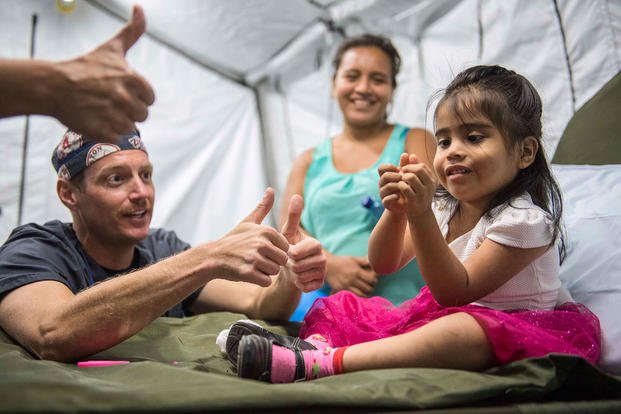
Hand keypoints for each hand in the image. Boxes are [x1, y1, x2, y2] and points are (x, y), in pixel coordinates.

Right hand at [52, 5, 154, 141]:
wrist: (53, 85)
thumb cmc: (84, 67)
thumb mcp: (111, 48)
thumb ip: (132, 32)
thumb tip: (140, 9)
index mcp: (133, 79)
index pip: (150, 98)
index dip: (136, 96)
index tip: (119, 91)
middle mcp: (125, 98)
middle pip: (141, 114)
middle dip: (127, 110)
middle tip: (108, 101)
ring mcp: (114, 115)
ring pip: (129, 127)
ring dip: (117, 121)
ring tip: (100, 110)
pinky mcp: (102, 131)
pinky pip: (115, 137)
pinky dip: (106, 132)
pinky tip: (95, 119)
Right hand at [211, 188, 289, 286]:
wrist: (213, 257)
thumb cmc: (233, 240)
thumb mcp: (248, 222)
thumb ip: (263, 207)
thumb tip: (271, 189)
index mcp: (266, 231)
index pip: (286, 248)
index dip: (275, 252)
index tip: (261, 250)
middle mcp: (262, 243)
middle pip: (282, 261)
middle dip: (272, 263)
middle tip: (256, 260)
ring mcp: (254, 258)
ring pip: (275, 272)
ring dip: (265, 272)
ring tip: (252, 266)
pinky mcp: (248, 273)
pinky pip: (266, 281)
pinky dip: (259, 280)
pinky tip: (249, 274)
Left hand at [281, 194, 325, 291]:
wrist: (291, 268)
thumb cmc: (289, 247)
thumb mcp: (288, 232)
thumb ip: (293, 216)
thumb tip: (296, 196)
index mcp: (316, 244)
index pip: (298, 252)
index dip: (289, 253)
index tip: (288, 251)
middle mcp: (323, 258)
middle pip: (298, 266)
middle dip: (290, 265)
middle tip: (289, 261)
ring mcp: (323, 272)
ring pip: (301, 277)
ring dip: (292, 274)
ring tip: (293, 269)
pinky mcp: (320, 284)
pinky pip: (305, 287)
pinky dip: (297, 284)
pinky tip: (297, 278)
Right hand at [326, 254, 377, 296]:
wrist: (327, 266)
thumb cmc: (342, 261)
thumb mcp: (354, 259)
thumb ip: (365, 261)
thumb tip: (375, 262)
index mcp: (357, 271)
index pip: (372, 279)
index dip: (374, 280)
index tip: (373, 279)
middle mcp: (352, 280)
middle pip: (368, 288)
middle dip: (371, 287)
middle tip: (369, 286)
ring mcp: (346, 286)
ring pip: (361, 295)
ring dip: (365, 294)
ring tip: (364, 291)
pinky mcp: (340, 290)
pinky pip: (352, 296)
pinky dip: (357, 296)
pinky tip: (357, 294)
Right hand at [378, 152, 410, 212]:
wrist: (408, 204)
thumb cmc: (407, 187)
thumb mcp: (407, 175)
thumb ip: (407, 165)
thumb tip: (406, 154)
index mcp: (386, 175)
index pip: (381, 168)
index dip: (390, 167)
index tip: (399, 170)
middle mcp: (382, 184)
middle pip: (385, 176)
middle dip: (395, 176)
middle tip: (404, 178)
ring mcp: (383, 193)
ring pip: (387, 186)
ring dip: (397, 185)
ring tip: (405, 186)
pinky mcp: (385, 203)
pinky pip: (386, 199)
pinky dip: (394, 196)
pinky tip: (400, 196)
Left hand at [398, 153, 435, 216]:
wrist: (419, 213)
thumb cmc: (417, 193)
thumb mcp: (418, 180)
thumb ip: (414, 168)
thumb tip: (411, 155)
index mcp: (432, 180)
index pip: (421, 166)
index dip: (411, 166)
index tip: (405, 169)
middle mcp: (430, 186)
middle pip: (417, 169)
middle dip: (407, 170)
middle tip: (401, 174)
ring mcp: (423, 194)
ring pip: (411, 177)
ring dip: (403, 177)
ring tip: (401, 181)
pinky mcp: (415, 201)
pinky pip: (405, 188)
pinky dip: (400, 185)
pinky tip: (399, 187)